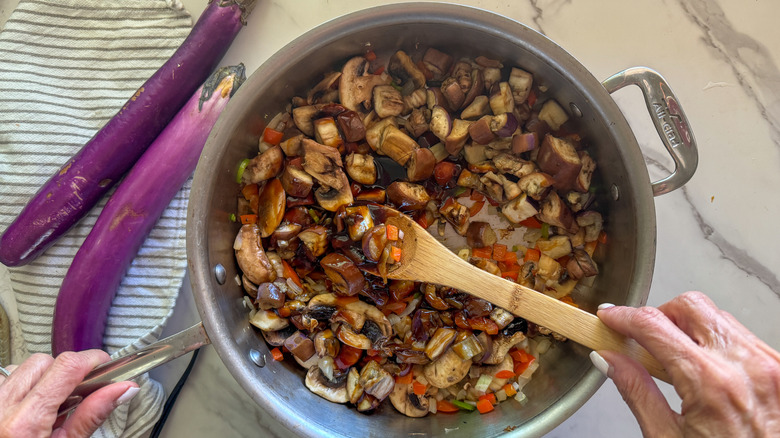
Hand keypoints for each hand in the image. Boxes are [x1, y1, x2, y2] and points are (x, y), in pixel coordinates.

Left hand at [0, 350, 138, 437]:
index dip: (92, 361)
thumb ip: (92, 416)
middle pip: (44, 362)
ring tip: (53, 406)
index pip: (66, 367)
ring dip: (42, 379)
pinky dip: (21, 388)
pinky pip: (5, 381)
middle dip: (67, 372)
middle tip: (81, 393)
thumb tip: (122, 390)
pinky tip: (31, 408)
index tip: (106, 367)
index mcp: (23, 424)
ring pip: (21, 368)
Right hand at [592, 291, 779, 436]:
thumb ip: (636, 392)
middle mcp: (744, 365)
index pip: (654, 325)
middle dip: (661, 315)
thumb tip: (610, 360)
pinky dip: (719, 343)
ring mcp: (769, 364)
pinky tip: (709, 368)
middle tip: (646, 339)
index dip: (624, 316)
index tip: (611, 317)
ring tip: (680, 360)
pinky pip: (743, 336)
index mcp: (709, 382)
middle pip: (689, 306)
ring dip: (691, 328)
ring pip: (718, 316)